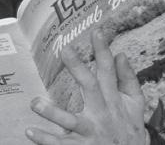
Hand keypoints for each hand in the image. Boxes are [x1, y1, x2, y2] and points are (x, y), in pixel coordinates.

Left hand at [26, 32, 148, 144]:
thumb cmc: (129, 129)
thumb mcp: (135, 105)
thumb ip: (129, 80)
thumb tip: (120, 54)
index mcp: (114, 100)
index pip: (108, 72)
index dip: (103, 51)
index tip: (95, 32)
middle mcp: (103, 114)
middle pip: (90, 88)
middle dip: (78, 69)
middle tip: (65, 50)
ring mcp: (91, 132)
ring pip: (70, 121)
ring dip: (52, 112)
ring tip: (34, 102)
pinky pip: (60, 144)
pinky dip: (45, 139)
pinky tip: (29, 132)